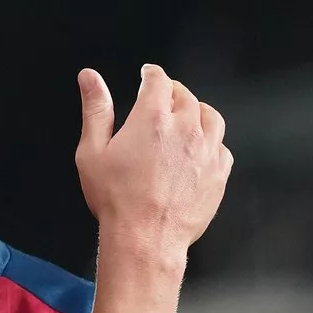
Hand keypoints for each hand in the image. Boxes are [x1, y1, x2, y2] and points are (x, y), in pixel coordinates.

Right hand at [73, 64, 231, 258]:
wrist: (146, 238)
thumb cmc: (117, 199)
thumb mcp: (92, 152)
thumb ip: (96, 110)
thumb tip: (90, 78)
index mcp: (153, 117)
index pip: (159, 80)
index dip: (152, 74)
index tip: (148, 74)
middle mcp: (185, 128)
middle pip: (185, 96)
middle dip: (172, 93)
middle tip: (161, 99)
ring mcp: (207, 150)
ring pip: (210, 116)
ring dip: (196, 112)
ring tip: (185, 118)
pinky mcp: (219, 173)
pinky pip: (222, 146)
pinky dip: (211, 141)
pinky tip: (199, 148)